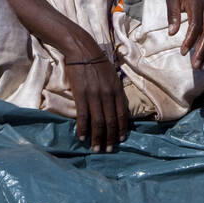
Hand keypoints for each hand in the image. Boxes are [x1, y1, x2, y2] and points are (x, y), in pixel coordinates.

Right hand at [64, 36, 128, 152]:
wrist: (83, 51)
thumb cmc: (98, 64)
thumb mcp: (113, 77)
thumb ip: (115, 92)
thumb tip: (117, 108)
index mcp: (117, 91)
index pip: (122, 115)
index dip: (121, 129)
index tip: (120, 140)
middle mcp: (108, 95)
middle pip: (111, 122)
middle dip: (110, 138)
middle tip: (108, 150)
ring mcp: (95, 96)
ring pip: (98, 122)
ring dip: (97, 137)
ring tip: (96, 148)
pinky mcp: (81, 95)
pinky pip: (83, 116)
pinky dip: (83, 129)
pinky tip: (83, 138)